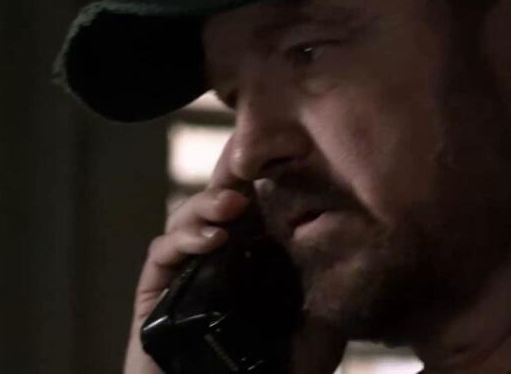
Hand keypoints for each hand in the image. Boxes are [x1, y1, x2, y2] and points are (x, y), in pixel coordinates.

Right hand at [123, 136, 346, 373]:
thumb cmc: (275, 373)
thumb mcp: (319, 332)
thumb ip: (333, 294)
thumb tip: (355, 252)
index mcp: (254, 261)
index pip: (255, 210)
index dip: (262, 181)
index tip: (280, 158)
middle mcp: (220, 260)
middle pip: (220, 206)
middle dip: (231, 182)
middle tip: (248, 176)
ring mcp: (187, 273)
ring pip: (189, 219)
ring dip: (207, 205)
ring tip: (232, 205)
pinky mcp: (156, 293)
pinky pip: (161, 251)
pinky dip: (183, 238)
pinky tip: (212, 239)